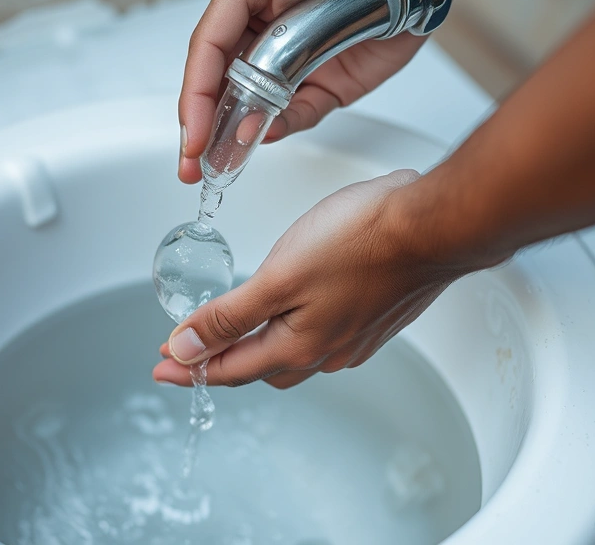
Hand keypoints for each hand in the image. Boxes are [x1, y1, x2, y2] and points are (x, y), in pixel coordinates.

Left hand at [153, 170, 465, 388]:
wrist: (434, 225)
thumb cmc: (362, 241)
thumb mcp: (280, 277)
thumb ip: (230, 315)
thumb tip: (185, 347)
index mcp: (298, 347)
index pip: (228, 368)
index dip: (188, 367)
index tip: (160, 367)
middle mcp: (327, 352)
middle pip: (258, 368)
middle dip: (220, 363)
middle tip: (189, 354)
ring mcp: (354, 337)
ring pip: (291, 356)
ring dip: (256, 351)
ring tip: (234, 339)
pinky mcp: (373, 318)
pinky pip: (319, 339)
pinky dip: (289, 335)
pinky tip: (290, 318)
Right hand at [177, 0, 426, 183]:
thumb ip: (231, 26)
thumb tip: (227, 83)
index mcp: (242, 8)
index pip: (205, 60)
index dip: (194, 101)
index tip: (191, 135)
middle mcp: (266, 39)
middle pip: (225, 92)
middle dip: (206, 131)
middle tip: (194, 164)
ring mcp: (297, 65)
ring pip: (260, 110)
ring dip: (241, 135)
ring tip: (226, 157)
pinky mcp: (331, 85)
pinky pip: (303, 114)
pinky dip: (285, 127)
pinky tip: (268, 132)